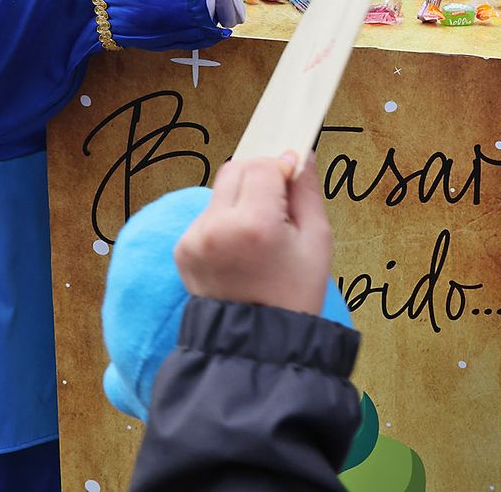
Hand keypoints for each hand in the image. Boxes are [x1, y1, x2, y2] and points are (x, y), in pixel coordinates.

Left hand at [174, 153, 332, 314]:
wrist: (257, 343)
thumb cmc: (294, 295)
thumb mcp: (317, 241)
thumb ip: (307, 191)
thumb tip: (299, 155)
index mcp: (254, 225)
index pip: (262, 165)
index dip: (281, 167)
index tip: (292, 180)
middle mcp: (216, 228)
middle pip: (236, 169)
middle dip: (259, 178)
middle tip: (278, 208)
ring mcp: (194, 239)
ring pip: (220, 190)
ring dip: (241, 199)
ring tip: (259, 235)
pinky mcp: (182, 249)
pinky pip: (207, 215)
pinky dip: (225, 220)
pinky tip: (240, 249)